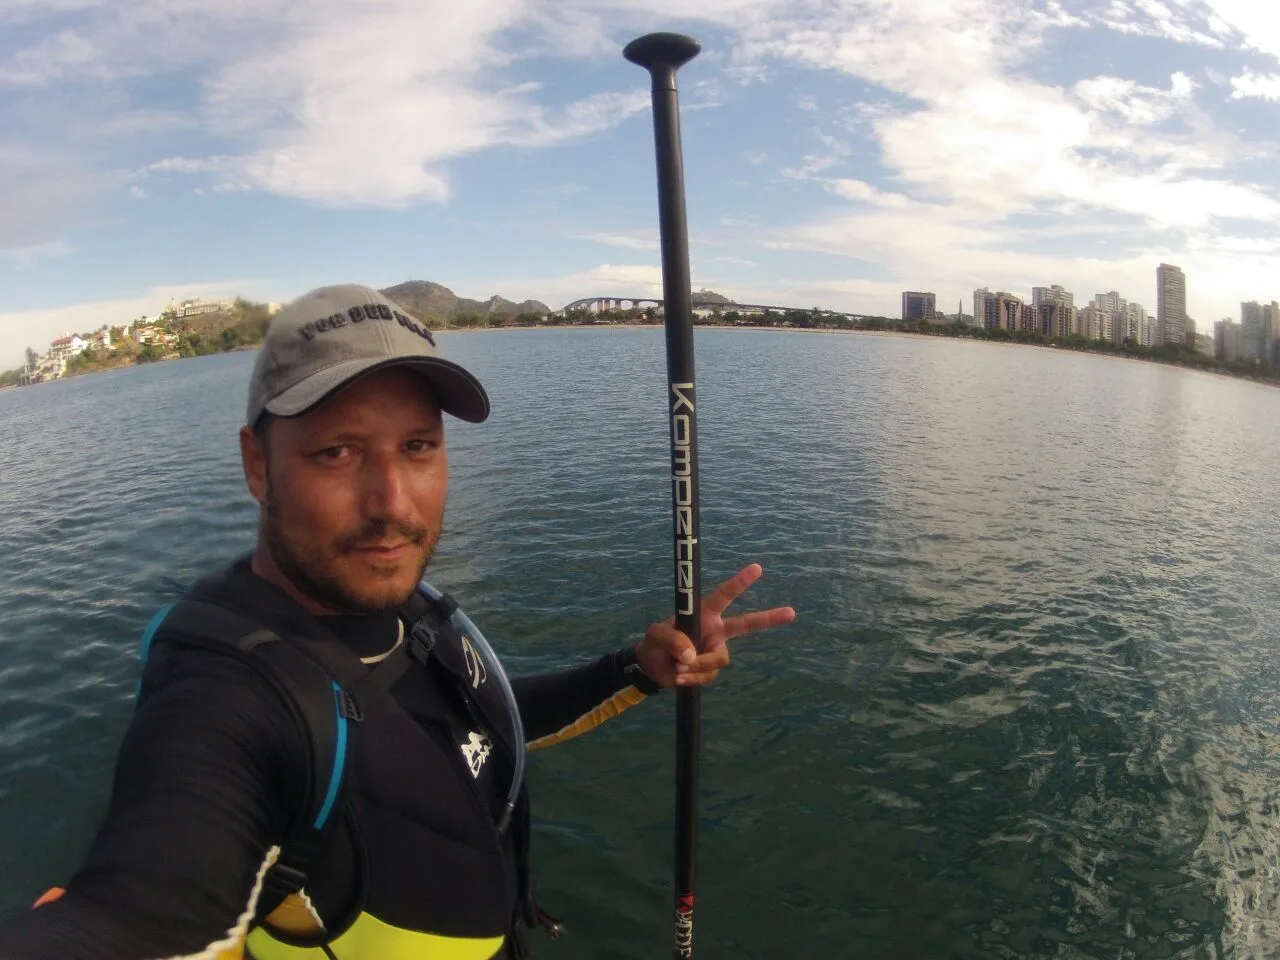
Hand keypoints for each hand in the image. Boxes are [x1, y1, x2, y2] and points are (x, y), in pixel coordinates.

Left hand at [635, 563, 795, 687]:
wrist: (651, 667)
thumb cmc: (654, 643)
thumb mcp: (655, 635)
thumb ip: (672, 640)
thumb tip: (693, 656)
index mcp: (703, 613)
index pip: (724, 596)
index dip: (740, 582)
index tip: (757, 568)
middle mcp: (715, 630)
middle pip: (747, 624)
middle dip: (769, 618)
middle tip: (792, 612)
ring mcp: (714, 650)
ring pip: (719, 659)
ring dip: (698, 665)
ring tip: (678, 666)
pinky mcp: (710, 669)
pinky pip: (709, 675)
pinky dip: (693, 678)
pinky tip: (678, 677)